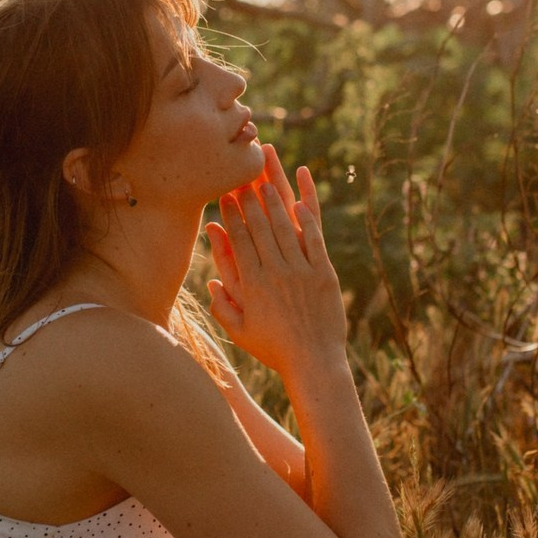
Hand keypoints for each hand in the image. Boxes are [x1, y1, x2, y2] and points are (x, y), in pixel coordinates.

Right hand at [205, 145, 345, 377]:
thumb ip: (222, 305)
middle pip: (260, 226)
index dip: (232, 215)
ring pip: (285, 228)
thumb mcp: (239, 332)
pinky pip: (314, 240)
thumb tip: (212, 281)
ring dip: (275, 200)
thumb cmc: (274, 350)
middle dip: (250, 197)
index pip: (239, 240)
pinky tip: (299, 201)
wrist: (313, 363)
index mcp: (253, 284)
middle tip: (243, 174)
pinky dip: (307, 219)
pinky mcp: (325, 274)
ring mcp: (302, 271)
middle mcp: (276, 272)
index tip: (226, 195)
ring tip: (267, 178)